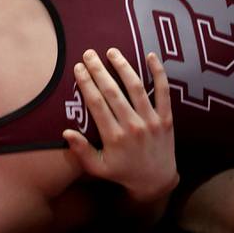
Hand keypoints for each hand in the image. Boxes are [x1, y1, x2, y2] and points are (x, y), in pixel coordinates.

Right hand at [63, 48, 177, 202]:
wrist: (157, 181)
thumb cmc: (123, 172)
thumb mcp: (98, 168)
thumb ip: (81, 151)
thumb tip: (66, 132)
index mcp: (114, 137)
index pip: (96, 104)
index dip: (86, 83)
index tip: (78, 68)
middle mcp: (133, 126)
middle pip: (112, 92)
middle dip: (99, 70)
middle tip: (89, 54)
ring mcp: (151, 121)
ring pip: (136, 88)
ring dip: (123, 67)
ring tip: (112, 51)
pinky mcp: (167, 118)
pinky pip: (164, 92)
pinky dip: (159, 73)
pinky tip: (151, 55)